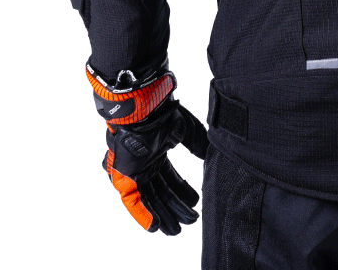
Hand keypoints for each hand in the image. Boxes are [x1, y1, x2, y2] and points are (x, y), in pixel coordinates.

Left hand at [87, 65, 208, 234]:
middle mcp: (145, 162)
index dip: (183, 191)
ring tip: (175, 230)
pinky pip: (133, 200)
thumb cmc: (163, 113)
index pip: (170, 177)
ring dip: (162, 214)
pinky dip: (143, 214)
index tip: (195, 202)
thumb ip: (198, 144)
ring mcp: (134, 170)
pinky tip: (155, 226)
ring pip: (149, 198)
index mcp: (157, 150)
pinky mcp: (125, 175)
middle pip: (161, 191)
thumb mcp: (187, 130)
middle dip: (175, 207)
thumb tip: (212, 154)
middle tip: (188, 221)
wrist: (144, 107)